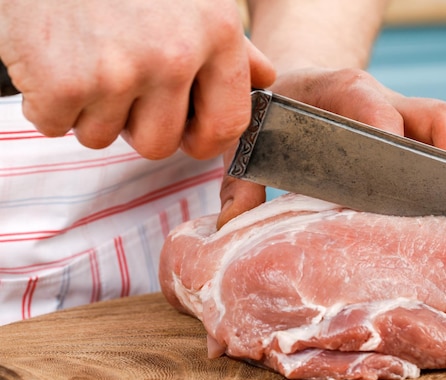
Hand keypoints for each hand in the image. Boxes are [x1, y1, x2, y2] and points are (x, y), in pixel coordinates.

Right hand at [0, 0, 274, 158]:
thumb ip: (230, 45)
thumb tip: (262, 79)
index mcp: (216, 34)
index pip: (228, 124)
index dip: (205, 140)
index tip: (189, 137)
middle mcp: (173, 57)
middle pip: (159, 144)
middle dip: (136, 124)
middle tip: (117, 81)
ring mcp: (118, 73)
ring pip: (103, 137)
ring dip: (89, 109)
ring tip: (82, 56)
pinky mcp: (63, 85)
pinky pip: (56, 125)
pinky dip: (48, 102)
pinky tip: (52, 59)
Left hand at [217, 67, 445, 227]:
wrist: (302, 87)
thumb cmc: (280, 118)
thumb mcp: (253, 140)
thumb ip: (242, 180)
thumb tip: (231, 227)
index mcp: (343, 93)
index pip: (378, 112)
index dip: (392, 150)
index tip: (391, 197)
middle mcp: (389, 98)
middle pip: (440, 118)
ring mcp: (414, 113)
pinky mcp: (429, 128)